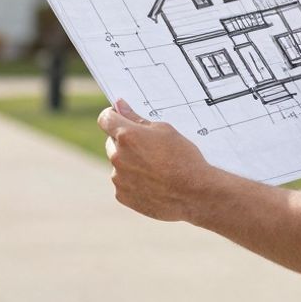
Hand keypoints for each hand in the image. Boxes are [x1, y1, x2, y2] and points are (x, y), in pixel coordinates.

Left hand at [98, 99, 215, 221]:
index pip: (105, 119)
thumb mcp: (165, 130)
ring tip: (154, 168)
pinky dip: (132, 181)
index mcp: (127, 135)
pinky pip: (122, 182)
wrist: (195, 194)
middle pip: (111, 142)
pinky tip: (152, 183)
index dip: (113, 116)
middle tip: (147, 147)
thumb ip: (136, 118)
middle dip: (124, 142)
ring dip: (129, 162)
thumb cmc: (183, 158)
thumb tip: (119, 106)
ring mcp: (118, 178)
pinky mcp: (122, 195)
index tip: (120, 118)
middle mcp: (117, 157)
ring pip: (118, 164)